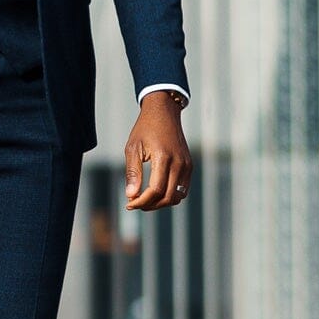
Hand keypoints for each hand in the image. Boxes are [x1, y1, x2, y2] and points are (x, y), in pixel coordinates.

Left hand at [124, 93, 191, 210]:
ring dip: (161, 203)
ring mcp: (187, 165)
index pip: (156, 190)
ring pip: (177, 197)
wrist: (164, 113)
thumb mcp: (133, 148)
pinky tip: (155, 193)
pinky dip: (170, 196)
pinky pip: (183, 189)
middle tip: (134, 203)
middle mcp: (179, 163)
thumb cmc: (145, 129)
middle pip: (167, 197)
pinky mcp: (189, 166)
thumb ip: (132, 173)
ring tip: (144, 200)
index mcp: (163, 157)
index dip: (142, 201)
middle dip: (150, 205)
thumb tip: (131, 196)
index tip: (129, 203)